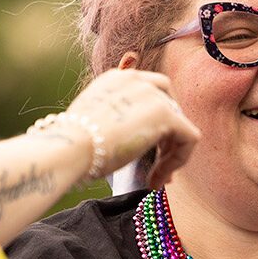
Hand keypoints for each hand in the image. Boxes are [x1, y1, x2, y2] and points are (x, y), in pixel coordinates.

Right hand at [63, 69, 200, 187]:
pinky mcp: (166, 114)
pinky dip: (180, 160)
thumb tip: (127, 141)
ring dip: (171, 154)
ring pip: (180, 125)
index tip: (145, 151)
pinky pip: (189, 138)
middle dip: (166, 139)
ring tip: (156, 179)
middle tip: (157, 169)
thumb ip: (114, 122)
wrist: (68, 147)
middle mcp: (137, 80)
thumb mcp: (92, 124)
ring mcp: (152, 95)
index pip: (150, 93)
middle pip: (169, 106)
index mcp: (117, 79)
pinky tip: (160, 179)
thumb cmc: (71, 145)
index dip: (154, 123)